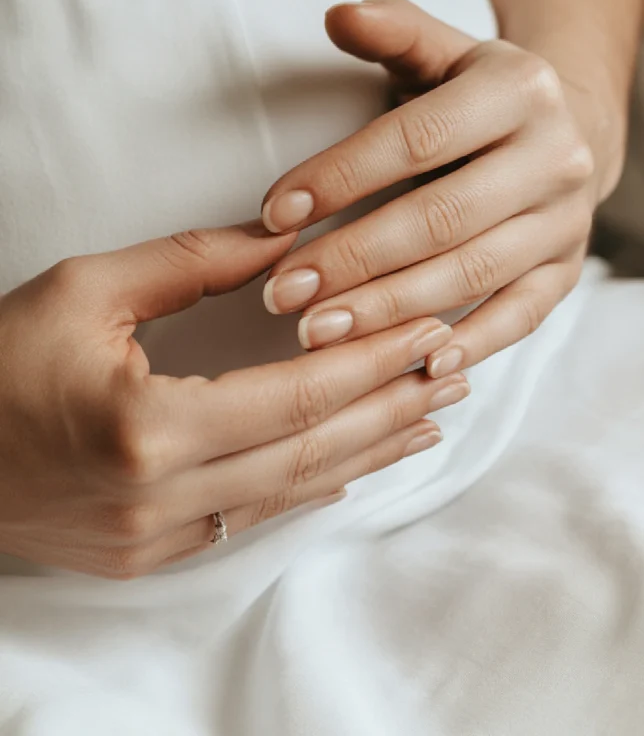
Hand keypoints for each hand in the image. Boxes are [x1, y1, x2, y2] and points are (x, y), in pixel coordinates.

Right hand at [0, 221, 459, 578]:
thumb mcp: (85, 288)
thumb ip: (193, 261)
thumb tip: (285, 236)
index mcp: (148, 427)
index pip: (297, 396)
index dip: (373, 363)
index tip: (432, 333)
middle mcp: (161, 498)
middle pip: (312, 451)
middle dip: (392, 407)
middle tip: (455, 372)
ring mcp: (157, 537)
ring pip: (292, 492)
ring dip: (367, 451)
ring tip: (428, 417)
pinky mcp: (150, 553)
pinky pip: (252, 518)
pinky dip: (310, 484)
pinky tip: (353, 462)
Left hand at [260, 0, 596, 376]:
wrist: (565, 130)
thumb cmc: (473, 93)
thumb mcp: (438, 51)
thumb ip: (392, 31)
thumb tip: (337, 15)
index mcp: (518, 89)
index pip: (417, 139)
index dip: (341, 177)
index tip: (273, 215)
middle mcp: (554, 156)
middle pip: (441, 217)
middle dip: (354, 259)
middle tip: (282, 294)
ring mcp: (566, 220)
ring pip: (473, 273)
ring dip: (390, 310)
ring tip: (316, 334)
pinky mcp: (567, 271)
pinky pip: (521, 316)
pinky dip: (471, 344)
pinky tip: (414, 368)